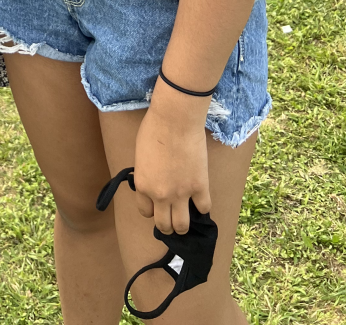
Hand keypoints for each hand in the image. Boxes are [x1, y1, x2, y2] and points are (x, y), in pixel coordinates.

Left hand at [132, 85, 210, 234]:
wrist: (175, 119)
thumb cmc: (153, 128)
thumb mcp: (141, 154)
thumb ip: (146, 173)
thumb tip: (154, 180)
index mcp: (143, 185)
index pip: (145, 211)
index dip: (151, 210)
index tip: (155, 206)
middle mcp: (160, 195)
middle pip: (163, 225)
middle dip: (166, 225)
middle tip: (171, 219)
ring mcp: (181, 193)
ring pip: (182, 226)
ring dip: (183, 226)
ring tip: (185, 220)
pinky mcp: (200, 186)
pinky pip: (204, 208)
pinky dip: (202, 208)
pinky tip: (201, 202)